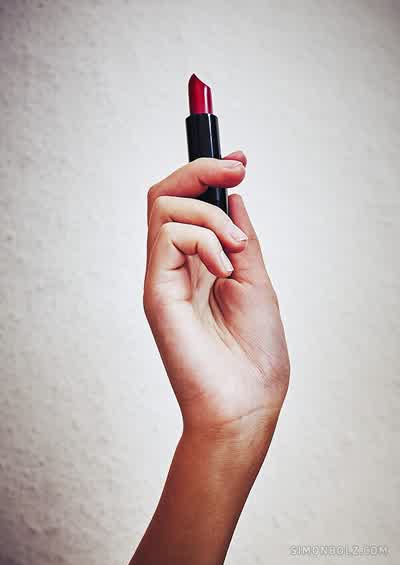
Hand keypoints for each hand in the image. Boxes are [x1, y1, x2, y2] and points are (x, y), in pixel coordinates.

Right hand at [143, 151, 289, 440]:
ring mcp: (162, 277)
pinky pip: (168, 235)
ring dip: (211, 216)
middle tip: (235, 170)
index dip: (207, 173)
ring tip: (236, 251)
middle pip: (164, 193)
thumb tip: (233, 197)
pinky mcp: (156, 291)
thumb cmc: (254, 352)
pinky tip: (224, 268)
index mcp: (198, 263)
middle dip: (201, 170)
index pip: (185, 203)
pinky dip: (204, 239)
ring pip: (164, 206)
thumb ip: (240, 238)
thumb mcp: (256, 280)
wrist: (246, 402)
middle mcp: (174, 266)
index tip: (239, 162)